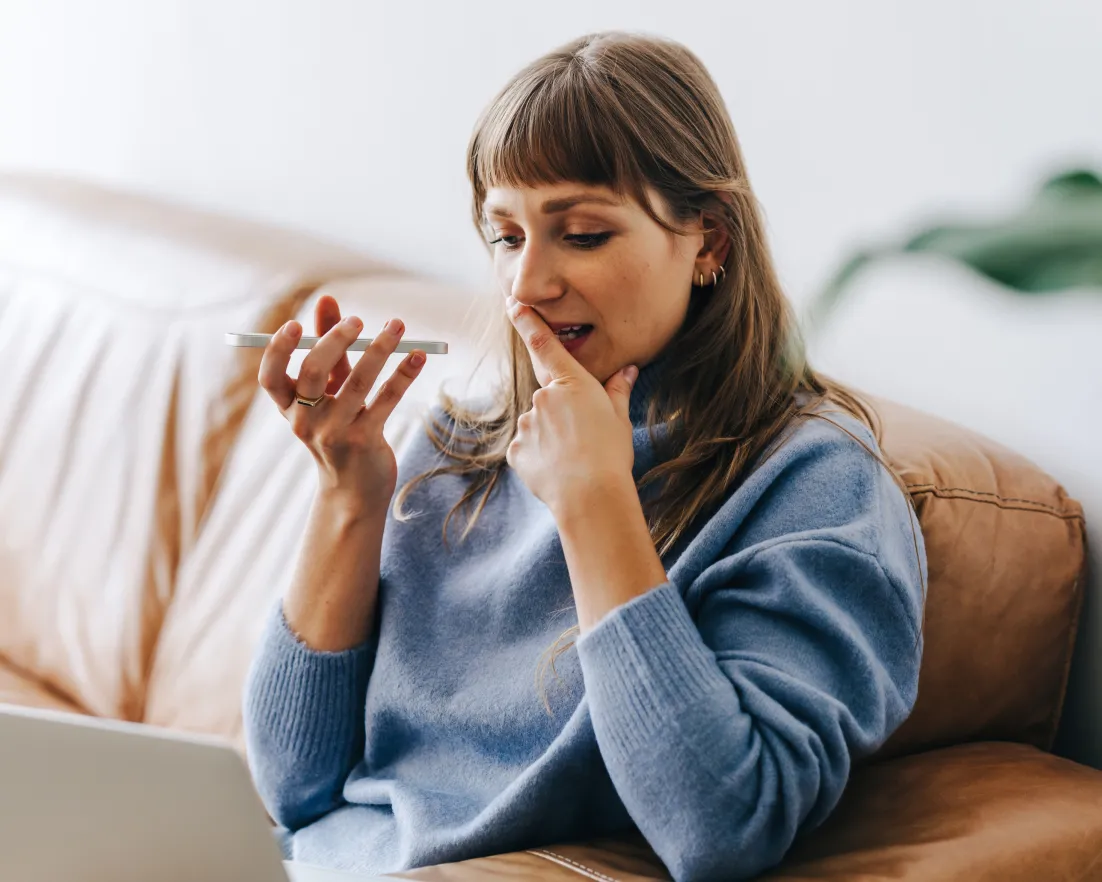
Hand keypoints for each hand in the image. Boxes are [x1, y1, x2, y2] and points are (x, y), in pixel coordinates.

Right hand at [258, 295, 425, 515]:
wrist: (354, 491)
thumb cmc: (339, 430)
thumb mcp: (328, 392)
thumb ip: (328, 347)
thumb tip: (326, 299)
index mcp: (288, 408)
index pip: (270, 377)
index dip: (278, 350)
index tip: (297, 324)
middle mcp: (305, 421)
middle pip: (312, 371)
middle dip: (336, 339)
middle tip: (359, 320)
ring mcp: (334, 433)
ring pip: (357, 381)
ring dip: (380, 349)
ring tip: (397, 325)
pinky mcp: (365, 441)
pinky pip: (386, 399)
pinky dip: (404, 373)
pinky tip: (418, 356)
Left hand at [504, 296, 639, 517]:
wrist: (591, 496)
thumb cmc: (611, 454)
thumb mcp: (619, 418)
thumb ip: (617, 390)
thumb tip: (628, 369)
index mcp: (571, 383)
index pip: (544, 344)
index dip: (526, 321)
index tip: (513, 302)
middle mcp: (543, 397)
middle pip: (548, 398)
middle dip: (561, 415)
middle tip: (583, 440)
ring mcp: (526, 424)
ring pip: (537, 425)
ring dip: (551, 437)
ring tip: (572, 460)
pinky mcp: (515, 450)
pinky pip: (527, 448)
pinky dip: (540, 457)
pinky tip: (557, 470)